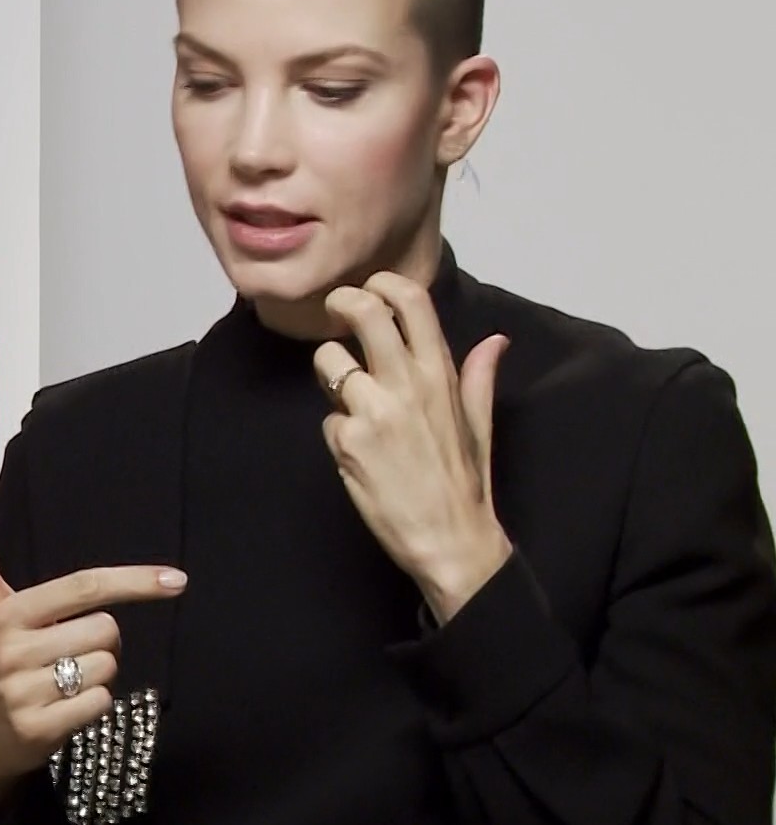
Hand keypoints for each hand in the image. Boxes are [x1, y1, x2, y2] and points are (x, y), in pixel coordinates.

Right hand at [0, 522, 186, 802]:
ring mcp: (23, 691)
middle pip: (105, 630)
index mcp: (7, 613)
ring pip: (106, 667)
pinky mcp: (37, 728)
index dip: (132, 581)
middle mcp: (12, 649)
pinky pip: (99, 702)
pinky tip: (66, 709)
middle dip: (101, 642)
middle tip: (70, 654)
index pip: (82, 587)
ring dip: (98, 675)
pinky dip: (93, 705)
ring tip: (65, 683)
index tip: (177, 581)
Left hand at [314, 273, 512, 621]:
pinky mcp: (348, 439)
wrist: (450, 540)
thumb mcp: (478, 425)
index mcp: (441, 376)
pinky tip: (358, 453)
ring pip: (330, 360)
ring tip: (348, 399)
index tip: (370, 289)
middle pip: (363, 312)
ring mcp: (374, 410)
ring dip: (331, 373)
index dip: (384, 284)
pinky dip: (336, 430)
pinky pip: (327, 417)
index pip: (412, 302)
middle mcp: (408, 385)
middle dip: (341, 302)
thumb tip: (497, 340)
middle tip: (335, 309)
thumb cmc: (463, 484)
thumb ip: (478, 377)